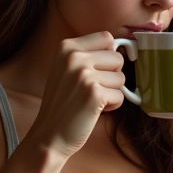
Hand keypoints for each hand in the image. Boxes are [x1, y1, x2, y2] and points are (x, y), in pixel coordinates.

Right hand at [30, 31, 125, 158]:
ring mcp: (84, 75)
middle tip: (94, 89)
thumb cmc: (63, 103)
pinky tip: (95, 110)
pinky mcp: (94, 94)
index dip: (109, 55)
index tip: (103, 69)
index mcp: (66, 47)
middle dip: (112, 76)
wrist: (50, 134)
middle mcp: (74, 57)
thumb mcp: (66, 69)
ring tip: (92, 100)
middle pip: (117, 58)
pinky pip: (120, 95)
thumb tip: (122, 48)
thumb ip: (88, 55)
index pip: (106, 38)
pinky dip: (112, 105)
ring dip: (112, 92)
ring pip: (121, 77)